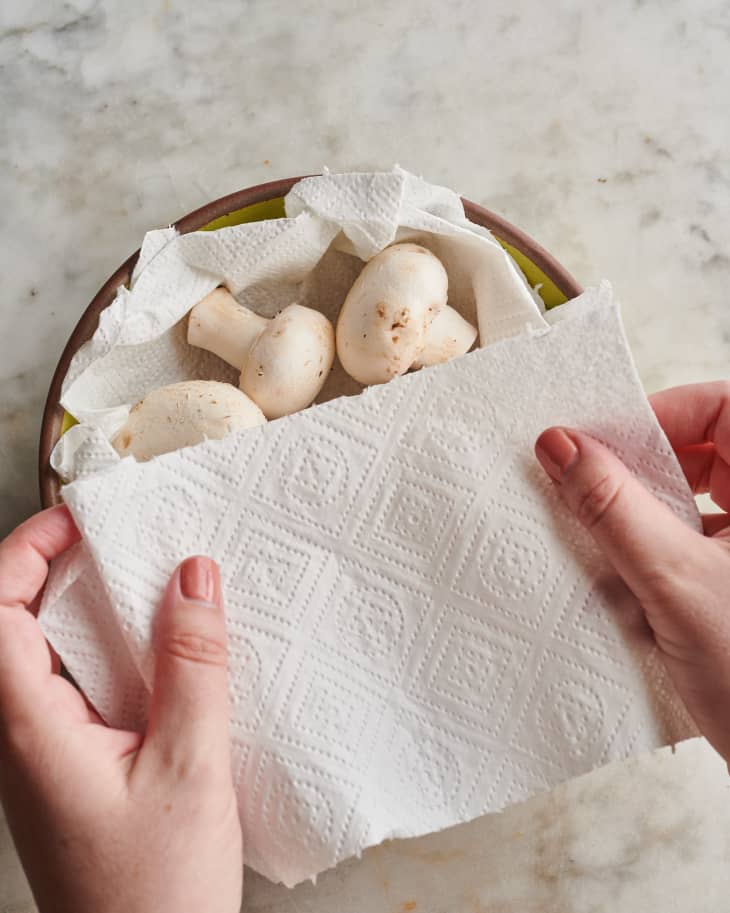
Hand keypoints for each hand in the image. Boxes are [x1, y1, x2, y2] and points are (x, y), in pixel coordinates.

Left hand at [0, 506, 242, 912]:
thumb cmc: (158, 896)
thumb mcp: (190, 767)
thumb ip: (192, 666)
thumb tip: (194, 579)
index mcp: (31, 732)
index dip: (25, 554)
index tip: (76, 522)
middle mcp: (22, 741)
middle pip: (10, 628)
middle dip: (51, 571)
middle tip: (111, 543)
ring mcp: (41, 759)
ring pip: (41, 660)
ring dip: (81, 612)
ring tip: (139, 585)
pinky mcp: (69, 771)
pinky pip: (71, 691)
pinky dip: (105, 653)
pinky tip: (155, 655)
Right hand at [535, 381, 729, 762]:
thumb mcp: (674, 583)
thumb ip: (614, 508)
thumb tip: (560, 445)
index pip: (721, 407)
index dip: (660, 413)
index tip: (598, 441)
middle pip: (704, 452)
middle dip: (642, 470)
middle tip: (587, 488)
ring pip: (692, 501)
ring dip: (641, 517)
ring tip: (602, 543)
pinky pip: (690, 545)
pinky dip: (652, 555)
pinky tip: (622, 586)